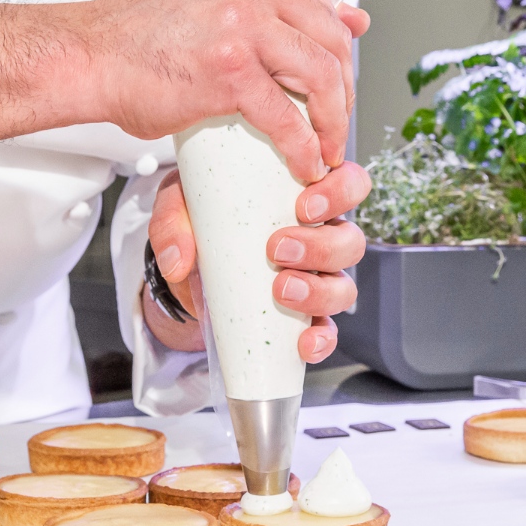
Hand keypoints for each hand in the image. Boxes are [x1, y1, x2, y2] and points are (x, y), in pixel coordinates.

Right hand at [78, 0, 369, 183]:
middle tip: (335, 119)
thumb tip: (346, 15)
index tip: (336, 81)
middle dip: (343, 88)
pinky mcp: (232, 69)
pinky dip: (303, 147)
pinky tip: (304, 162)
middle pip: (331, 39)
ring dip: (333, 120)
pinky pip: (287, 116)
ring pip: (322, 75)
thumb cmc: (143, 30)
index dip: (336, 51)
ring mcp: (245, 21)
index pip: (322, 4)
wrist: (92, 56)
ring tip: (326, 145)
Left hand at [143, 163, 370, 362]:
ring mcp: (315, 280)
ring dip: (319, 290)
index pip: (348, 183)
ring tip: (281, 290)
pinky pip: (327, 330)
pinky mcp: (303, 317)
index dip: (340, 191)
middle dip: (322, 247)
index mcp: (300, 198)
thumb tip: (178, 259)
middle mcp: (317, 238)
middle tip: (279, 249)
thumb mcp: (180, 208)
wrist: (184, 276)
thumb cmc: (198, 225)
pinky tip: (303, 342)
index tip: (304, 205)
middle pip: (351, 240)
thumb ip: (174, 221)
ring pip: (344, 286)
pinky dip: (321, 338)